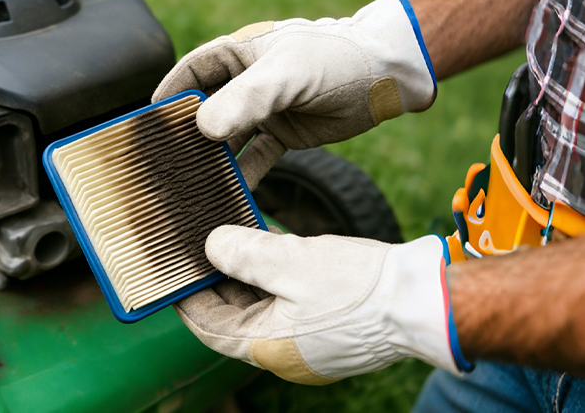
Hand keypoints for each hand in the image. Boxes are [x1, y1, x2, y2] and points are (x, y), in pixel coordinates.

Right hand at [153, 0, 435, 189]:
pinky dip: (244, 175)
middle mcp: (246, 83)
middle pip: (205, 111)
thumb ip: (247, 99)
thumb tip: (203, 129)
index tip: (147, 125)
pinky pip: (256, 157)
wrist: (388, 77)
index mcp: (239, 55)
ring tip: (194, 185)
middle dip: (186, 136)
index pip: (191, 74)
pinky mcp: (285, 134)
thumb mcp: (288, 73)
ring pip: (229, 139)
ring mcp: (265, 110)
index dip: (168, 98)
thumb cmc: (337, 58)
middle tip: (166, 164)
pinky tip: (231, 193)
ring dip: (214, 161)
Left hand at [175, 226, 469, 384]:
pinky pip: (288, 310)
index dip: (187, 298)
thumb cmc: (361, 287)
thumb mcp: (292, 261)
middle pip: (233, 319)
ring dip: (248, 281)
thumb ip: (243, 254)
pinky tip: (275, 255)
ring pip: (262, 312)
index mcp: (267, 348)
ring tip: (235, 243)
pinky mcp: (329, 335)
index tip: (173, 271)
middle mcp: (284, 356)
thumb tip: (210, 246)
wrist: (427, 303)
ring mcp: (308, 348)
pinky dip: (275, 285)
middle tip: (201, 249)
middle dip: (217, 284)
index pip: (207, 327)